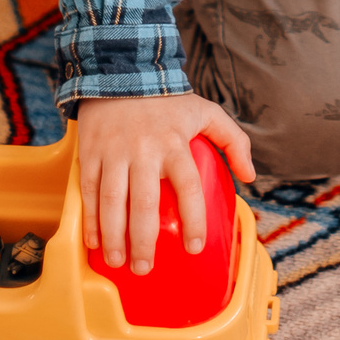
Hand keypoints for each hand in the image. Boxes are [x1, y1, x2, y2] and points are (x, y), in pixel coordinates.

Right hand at [73, 92, 253, 275]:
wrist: (121, 71)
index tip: (194, 247)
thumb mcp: (207, 112)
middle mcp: (144, 150)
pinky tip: (95, 242)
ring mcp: (114, 152)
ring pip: (111, 201)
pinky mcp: (90, 152)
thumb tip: (250, 176)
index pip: (188, 187)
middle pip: (144, 203)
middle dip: (143, 242)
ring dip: (113, 237)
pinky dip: (90, 219)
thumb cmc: (167, 100)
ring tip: (117, 263)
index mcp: (175, 143)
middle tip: (145, 268)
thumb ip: (234, 141)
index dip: (193, 219)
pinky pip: (88, 191)